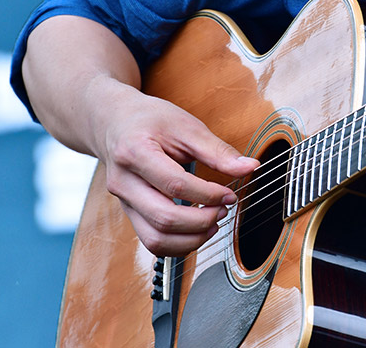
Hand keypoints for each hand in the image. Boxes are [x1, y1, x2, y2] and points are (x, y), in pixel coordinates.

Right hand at [91, 80, 258, 255]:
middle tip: (224, 210)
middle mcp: (124, 182)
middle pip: (164, 218)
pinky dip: (179, 244)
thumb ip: (218, 151)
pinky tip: (198, 230)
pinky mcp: (130, 213)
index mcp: (135, 153)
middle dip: (202, 220)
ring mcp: (123, 202)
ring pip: (155, 239)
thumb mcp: (186, 126)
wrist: (115, 123)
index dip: (208, 194)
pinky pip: (152, 241)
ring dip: (192, 239)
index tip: (230, 194)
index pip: (175, 185)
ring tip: (214, 223)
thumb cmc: (150, 121)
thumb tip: (250, 167)